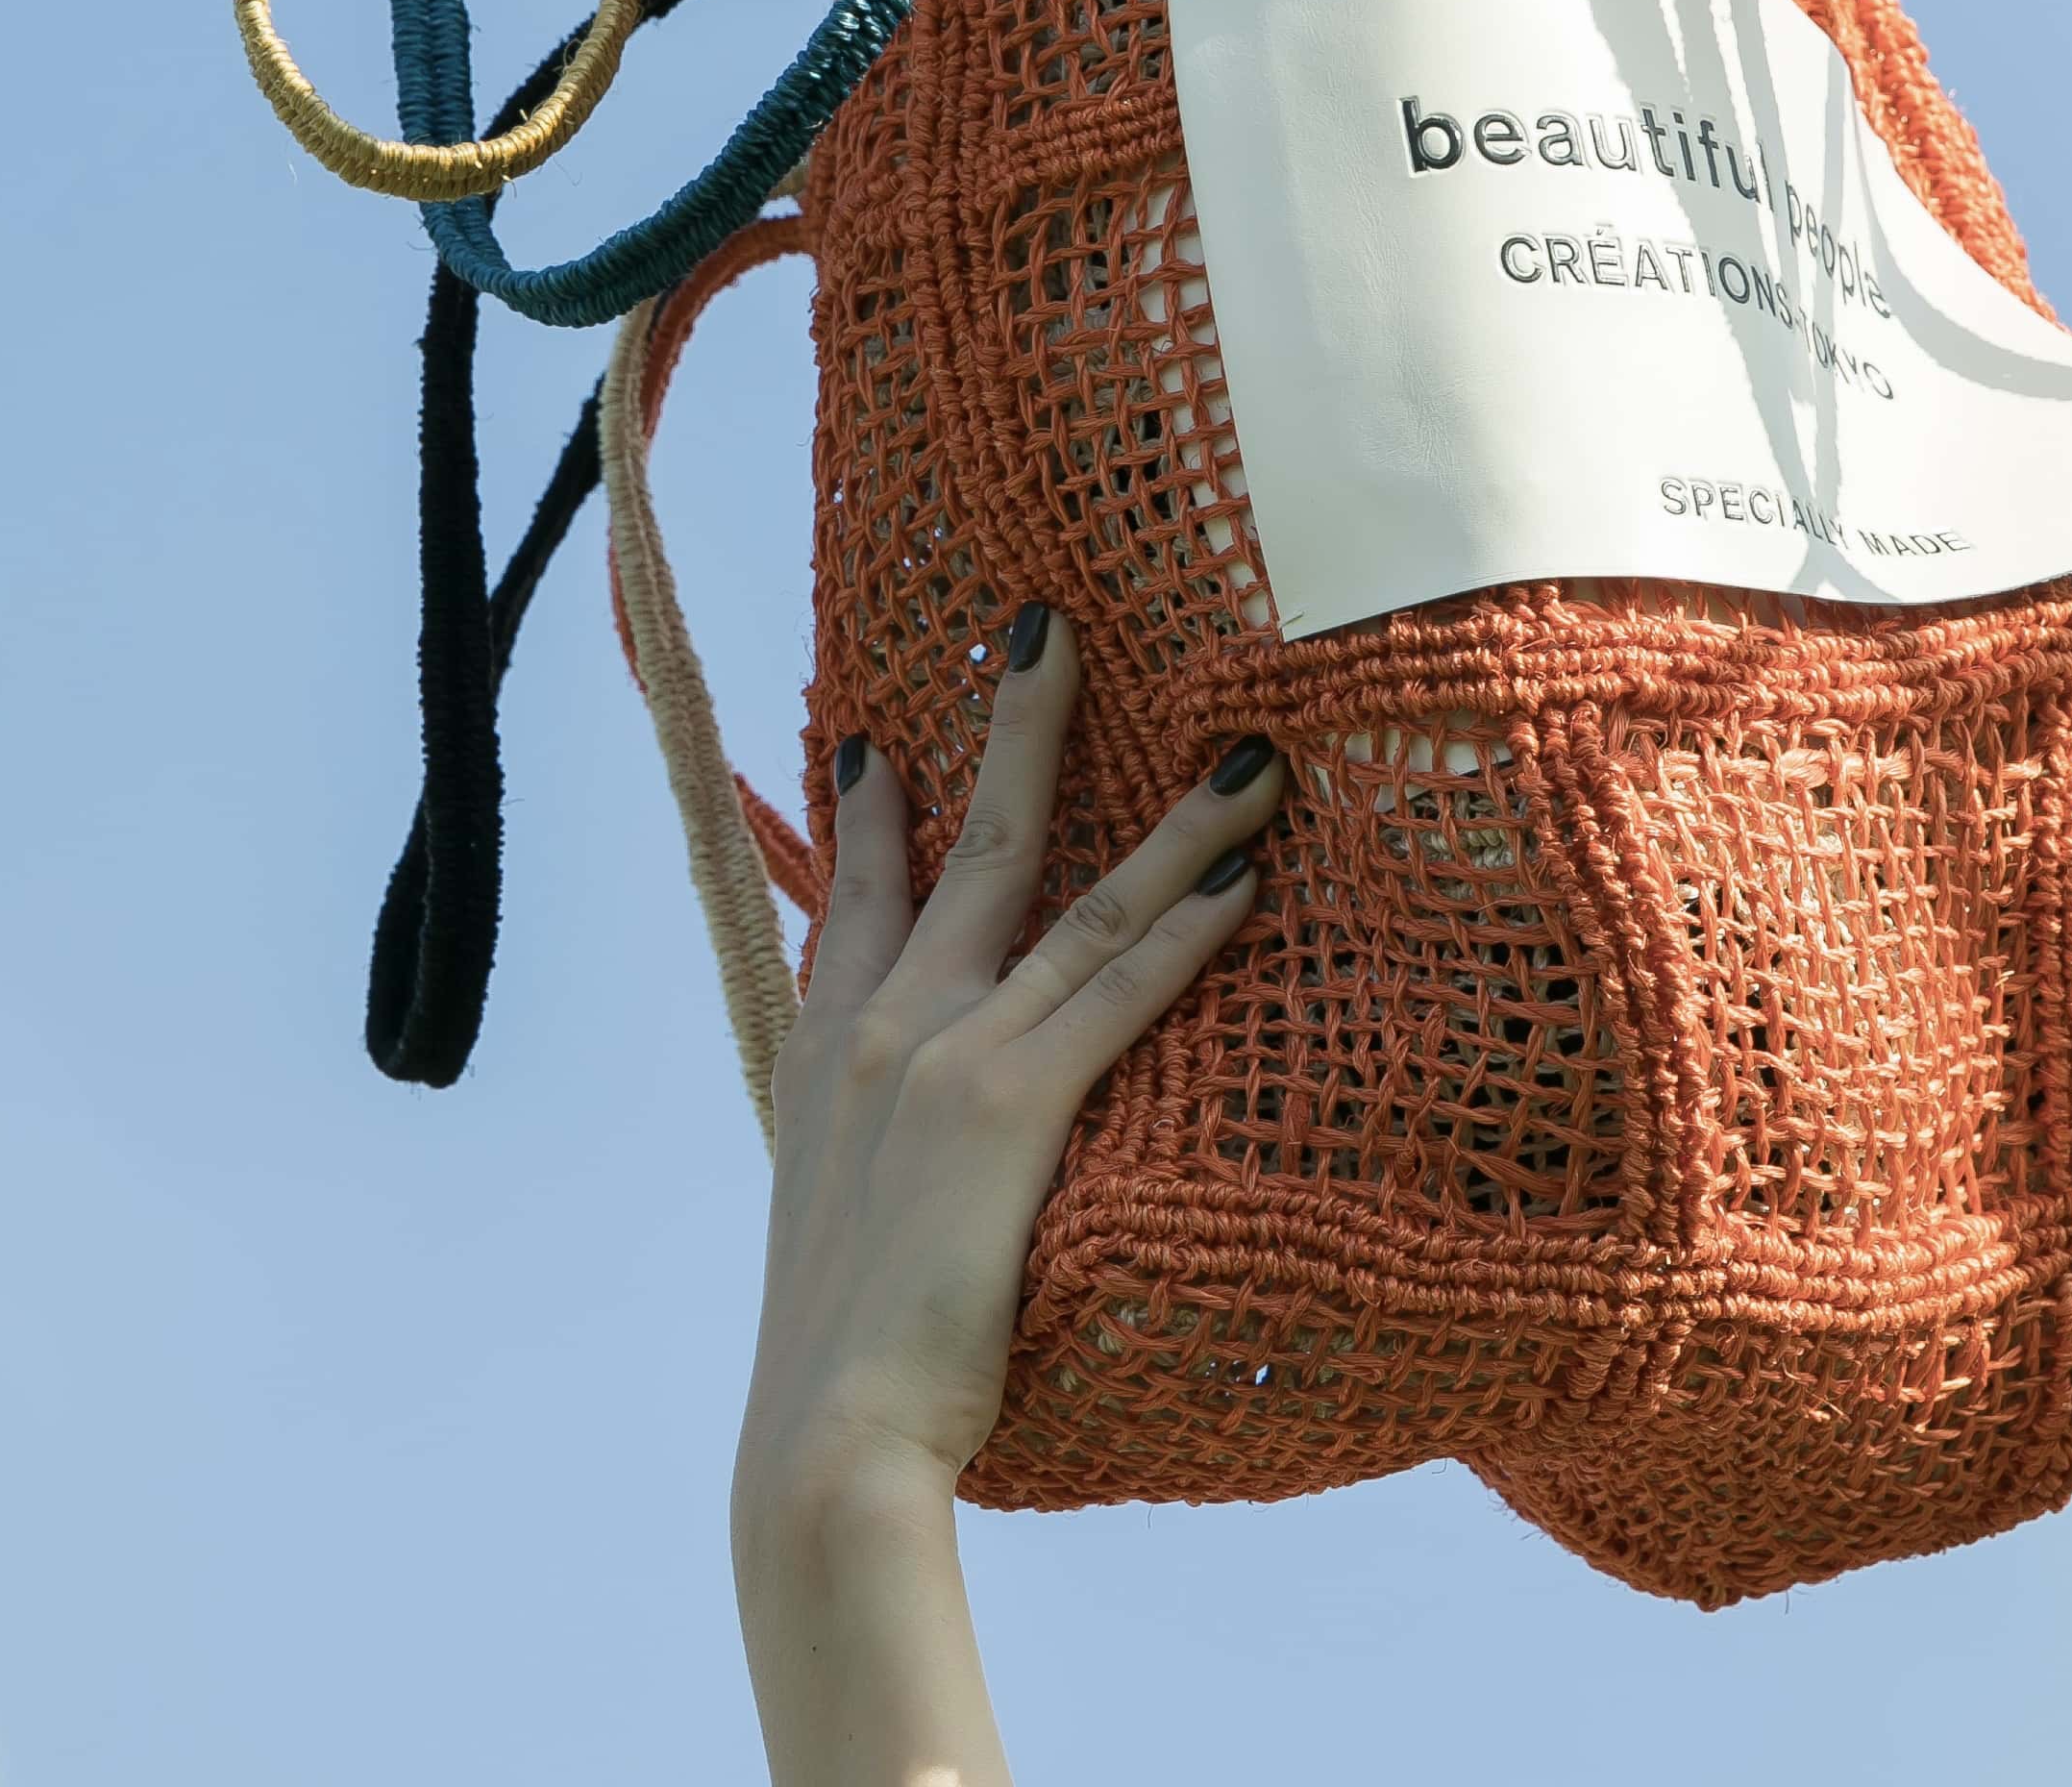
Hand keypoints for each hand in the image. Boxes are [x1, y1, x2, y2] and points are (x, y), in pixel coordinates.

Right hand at [729, 606, 1284, 1786]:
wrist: (824, 1444)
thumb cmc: (844, 1359)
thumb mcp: (831, 1218)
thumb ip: (868, 1150)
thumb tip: (905, 1139)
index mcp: (825, 1054)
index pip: (851, 899)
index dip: (864, 812)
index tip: (871, 731)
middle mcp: (880, 1027)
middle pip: (971, 847)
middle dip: (1017, 729)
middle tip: (1047, 627)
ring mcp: (944, 1055)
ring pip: (1077, 903)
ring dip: (1172, 825)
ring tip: (1246, 755)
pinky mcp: (1010, 1107)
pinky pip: (1118, 993)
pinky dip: (1186, 931)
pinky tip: (1245, 882)